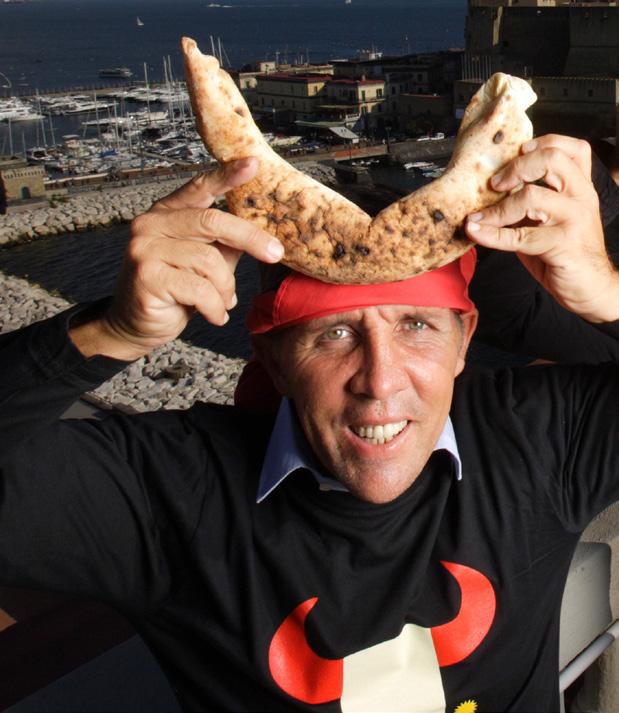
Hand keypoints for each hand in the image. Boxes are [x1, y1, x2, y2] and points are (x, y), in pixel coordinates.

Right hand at [71, 158, 283, 359]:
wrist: (135, 325)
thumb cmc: (174, 293)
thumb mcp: (205, 263)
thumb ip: (225, 244)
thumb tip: (263, 233)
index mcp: (166, 213)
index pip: (199, 188)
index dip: (226, 175)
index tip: (253, 163)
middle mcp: (151, 224)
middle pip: (212, 221)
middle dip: (250, 238)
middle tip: (275, 253)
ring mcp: (145, 249)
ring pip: (209, 262)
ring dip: (226, 289)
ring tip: (224, 303)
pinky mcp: (147, 276)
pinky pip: (199, 290)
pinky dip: (215, 307)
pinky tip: (214, 315)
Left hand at [465, 134, 618, 322]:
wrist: (591, 289)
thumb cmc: (566, 254)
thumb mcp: (550, 221)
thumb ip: (529, 204)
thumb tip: (489, 194)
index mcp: (580, 187)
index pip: (571, 148)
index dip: (543, 143)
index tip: (517, 152)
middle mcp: (581, 197)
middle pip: (551, 160)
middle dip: (516, 168)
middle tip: (495, 184)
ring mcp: (574, 219)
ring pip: (531, 197)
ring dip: (496, 209)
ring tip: (477, 218)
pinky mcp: (562, 244)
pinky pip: (520, 236)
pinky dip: (492, 235)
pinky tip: (476, 233)